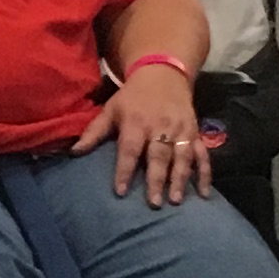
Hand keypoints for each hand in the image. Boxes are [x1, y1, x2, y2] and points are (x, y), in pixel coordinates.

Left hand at [73, 65, 208, 204]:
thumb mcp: (111, 109)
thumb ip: (94, 132)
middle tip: (154, 203)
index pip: (129, 149)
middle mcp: (160, 127)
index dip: (124, 170)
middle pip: (159, 156)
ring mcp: (181, 130)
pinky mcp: (195, 133)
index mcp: (136, 122)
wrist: (164, 74)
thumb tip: (73, 153)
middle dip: (157, 180)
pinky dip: (205, 173)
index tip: (120, 191)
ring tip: (175, 200)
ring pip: (182, 157)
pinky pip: (203, 155)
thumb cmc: (132, 97)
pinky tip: (203, 193)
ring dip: (180, 179)